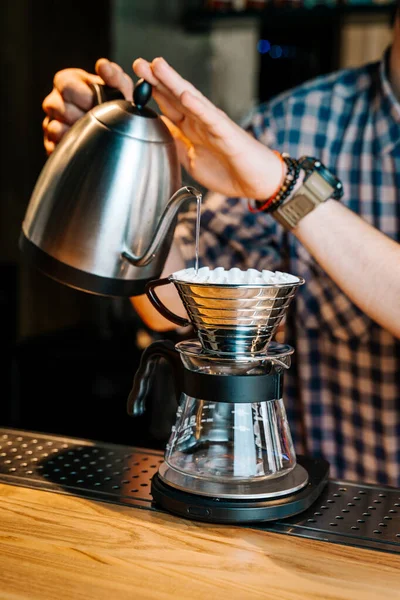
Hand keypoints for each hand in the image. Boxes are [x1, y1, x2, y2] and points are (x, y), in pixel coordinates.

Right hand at [42, 58, 132, 154]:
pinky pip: (53, 146)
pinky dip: (69, 147)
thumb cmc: (115, 104)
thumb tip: (102, 66)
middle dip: (80, 116)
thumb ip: (114, 76)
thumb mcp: (121, 88)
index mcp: (68, 81)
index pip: (64, 84)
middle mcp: (55, 100)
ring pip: (53, 127)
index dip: (83, 96)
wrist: (116, 128)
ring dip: (75, 132)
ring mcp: (51, 121)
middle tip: (97, 120)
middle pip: (54, 106)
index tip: (97, 103)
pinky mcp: (51, 143)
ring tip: (92, 132)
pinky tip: (84, 144)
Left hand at [132, 57, 282, 199]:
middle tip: (139, 63)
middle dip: (157, 79)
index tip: (132, 79)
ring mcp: (212, 125)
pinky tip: (185, 95)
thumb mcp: (191, 161)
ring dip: (173, 82)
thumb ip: (175, 146)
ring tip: (157, 66)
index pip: (168, 106)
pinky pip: (210, 118)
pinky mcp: (226, 133)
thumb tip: (153, 134)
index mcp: (191, 129)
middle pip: (175, 96)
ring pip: (190, 99)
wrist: (255, 182)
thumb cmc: (228, 170)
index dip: (151, 92)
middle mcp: (200, 122)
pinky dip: (197, 106)